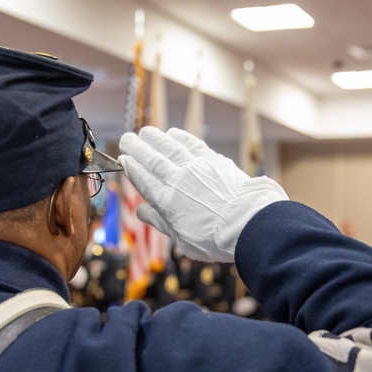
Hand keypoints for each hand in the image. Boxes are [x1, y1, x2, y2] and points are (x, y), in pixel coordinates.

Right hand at [118, 127, 287, 261]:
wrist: (247, 224)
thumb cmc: (215, 239)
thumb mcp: (182, 238)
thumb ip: (160, 222)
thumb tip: (140, 211)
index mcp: (167, 203)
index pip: (143, 180)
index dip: (131, 169)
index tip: (123, 159)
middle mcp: (178, 181)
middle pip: (152, 160)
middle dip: (137, 148)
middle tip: (126, 139)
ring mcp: (196, 168)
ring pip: (170, 148)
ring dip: (155, 138)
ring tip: (145, 132)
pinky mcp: (214, 161)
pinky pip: (193, 145)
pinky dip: (181, 138)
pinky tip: (173, 134)